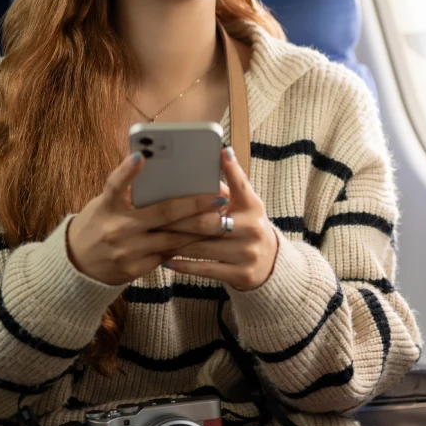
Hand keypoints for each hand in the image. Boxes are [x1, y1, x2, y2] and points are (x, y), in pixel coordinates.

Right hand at [66, 152, 229, 285]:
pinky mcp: (134, 269)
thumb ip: (127, 192)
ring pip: (172, 238)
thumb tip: (157, 171)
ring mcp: (127, 251)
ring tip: (222, 219)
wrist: (76, 264)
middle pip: (163, 213)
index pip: (115, 185)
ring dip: (199, 229)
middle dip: (195, 204)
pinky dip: (186, 245)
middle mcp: (117, 228)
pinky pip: (167, 255)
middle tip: (219, 197)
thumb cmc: (98, 223)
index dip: (127, 171)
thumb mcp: (105, 204)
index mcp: (108, 206)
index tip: (141, 156)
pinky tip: (205, 239)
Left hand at [162, 147, 278, 290]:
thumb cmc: (247, 227)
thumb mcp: (246, 206)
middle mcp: (253, 229)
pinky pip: (206, 269)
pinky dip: (184, 264)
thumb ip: (230, 189)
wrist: (270, 264)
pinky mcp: (241, 274)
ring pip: (203, 247)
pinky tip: (167, 259)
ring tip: (155, 237)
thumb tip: (217, 156)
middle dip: (179, 220)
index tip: (221, 151)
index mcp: (254, 207)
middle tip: (155, 216)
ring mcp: (248, 253)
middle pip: (209, 222)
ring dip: (176, 243)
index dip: (232, 168)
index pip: (241, 185)